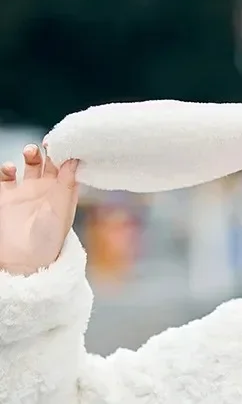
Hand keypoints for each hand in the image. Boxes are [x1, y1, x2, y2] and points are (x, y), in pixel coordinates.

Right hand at [0, 145, 79, 275]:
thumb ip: (66, 185)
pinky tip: (9, 169)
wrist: (23, 260)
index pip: (70, 169)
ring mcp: (26, 193)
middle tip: (48, 143)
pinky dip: (6, 168)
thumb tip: (74, 159)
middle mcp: (47, 192)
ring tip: (30, 152)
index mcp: (65, 196)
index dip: (69, 155)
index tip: (67, 143)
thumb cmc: (47, 241)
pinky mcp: (6, 196)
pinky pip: (5, 175)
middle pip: (51, 163)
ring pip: (30, 165)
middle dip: (50, 150)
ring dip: (30, 155)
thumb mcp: (60, 211)